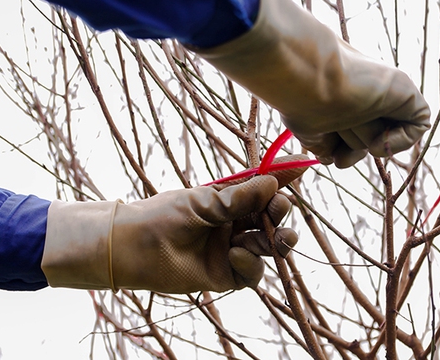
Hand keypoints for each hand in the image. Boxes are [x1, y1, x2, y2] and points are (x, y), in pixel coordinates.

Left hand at [41, 156, 308, 292]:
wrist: (135, 247)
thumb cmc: (165, 215)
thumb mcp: (206, 201)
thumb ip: (240, 197)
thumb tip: (273, 183)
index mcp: (230, 200)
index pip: (263, 188)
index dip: (283, 179)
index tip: (303, 165)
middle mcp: (235, 224)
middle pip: (271, 218)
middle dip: (280, 212)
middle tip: (279, 208)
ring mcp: (233, 249)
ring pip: (269, 246)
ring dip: (279, 240)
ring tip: (278, 238)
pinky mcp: (227, 274)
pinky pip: (253, 271)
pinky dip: (250, 262)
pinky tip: (235, 252)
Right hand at [191, 0, 430, 167]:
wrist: (303, 73)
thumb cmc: (292, 93)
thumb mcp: (300, 126)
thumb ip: (314, 140)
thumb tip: (319, 153)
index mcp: (340, 101)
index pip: (349, 138)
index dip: (343, 152)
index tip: (331, 155)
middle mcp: (362, 98)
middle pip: (365, 141)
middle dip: (350, 147)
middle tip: (335, 131)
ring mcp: (383, 93)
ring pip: (384, 137)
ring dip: (365, 141)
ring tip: (349, 124)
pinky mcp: (404, 89)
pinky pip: (420, 124)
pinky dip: (402, 141)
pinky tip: (379, 133)